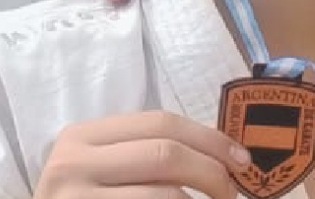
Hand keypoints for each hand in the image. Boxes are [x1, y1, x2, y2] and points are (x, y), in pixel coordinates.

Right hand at [35, 110, 249, 198]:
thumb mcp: (102, 168)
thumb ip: (146, 154)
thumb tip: (223, 155)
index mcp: (82, 136)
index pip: (161, 123)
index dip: (210, 138)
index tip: (242, 159)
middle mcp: (73, 164)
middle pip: (164, 155)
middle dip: (211, 171)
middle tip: (233, 192)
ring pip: (163, 196)